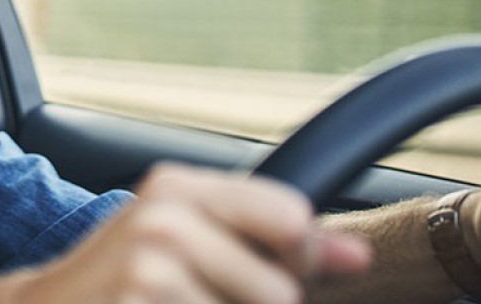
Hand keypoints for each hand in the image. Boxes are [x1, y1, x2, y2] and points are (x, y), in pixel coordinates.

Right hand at [18, 163, 370, 303]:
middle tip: (201, 299)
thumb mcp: (186, 238)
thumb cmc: (121, 277)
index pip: (290, 218)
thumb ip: (270, 241)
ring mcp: (150, 268)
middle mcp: (164, 218)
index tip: (270, 273)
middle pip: (279, 290)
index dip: (296, 259)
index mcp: (178, 187)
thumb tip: (359, 258)